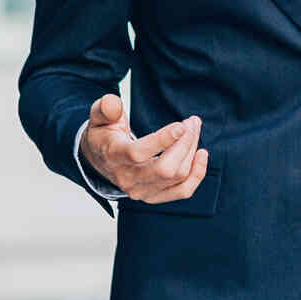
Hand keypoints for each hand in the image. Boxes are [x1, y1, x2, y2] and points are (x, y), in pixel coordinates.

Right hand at [82, 94, 209, 203]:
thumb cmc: (104, 135)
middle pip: (165, 168)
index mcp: (113, 156)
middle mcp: (127, 178)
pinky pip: (183, 191)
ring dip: (192, 150)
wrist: (100, 161)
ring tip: (194, 129)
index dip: (163, 140)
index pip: (138, 153)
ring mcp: (141, 191)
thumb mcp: (99, 118)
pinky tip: (201, 154)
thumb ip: (104, 108)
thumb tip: (113, 103)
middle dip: (185, 143)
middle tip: (192, 122)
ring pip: (177, 176)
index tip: (181, 126)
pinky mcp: (153, 196)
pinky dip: (197, 174)